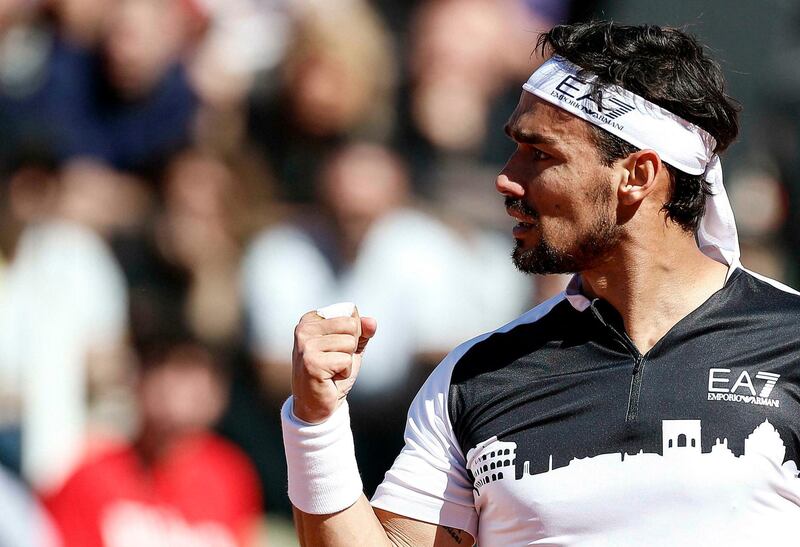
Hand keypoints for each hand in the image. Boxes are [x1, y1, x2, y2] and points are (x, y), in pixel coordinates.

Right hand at [291, 304, 376, 422]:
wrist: (316, 405)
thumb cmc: (332, 374)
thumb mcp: (349, 349)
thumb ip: (361, 332)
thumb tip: (371, 322)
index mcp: (311, 320)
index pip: (349, 312)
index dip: (353, 333)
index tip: (336, 348)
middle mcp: (304, 329)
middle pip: (351, 325)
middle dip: (351, 346)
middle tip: (335, 360)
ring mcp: (306, 346)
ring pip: (349, 343)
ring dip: (347, 361)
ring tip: (332, 369)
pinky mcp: (312, 363)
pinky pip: (346, 360)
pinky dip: (344, 372)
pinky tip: (330, 378)